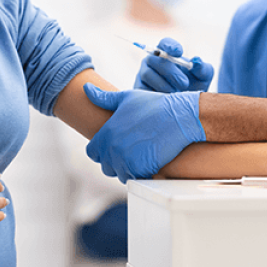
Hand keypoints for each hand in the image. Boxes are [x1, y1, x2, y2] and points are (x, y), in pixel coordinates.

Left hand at [83, 84, 205, 181]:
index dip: (102, 150)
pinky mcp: (143, 169)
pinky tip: (150, 160)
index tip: (115, 146)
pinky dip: (141, 173)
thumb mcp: (127, 97)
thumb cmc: (155, 105)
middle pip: (106, 166)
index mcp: (107, 132)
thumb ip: (104, 98)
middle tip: (131, 151)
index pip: (92, 152)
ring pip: (120, 174)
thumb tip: (86, 88)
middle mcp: (114, 149)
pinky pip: (135, 178)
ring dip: (128, 169)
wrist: (180, 116)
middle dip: (116, 162)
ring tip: (141, 156)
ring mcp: (127, 161)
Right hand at [134, 37, 213, 92]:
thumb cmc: (195, 86)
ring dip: (164, 85)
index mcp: (168, 53)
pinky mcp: (138, 89)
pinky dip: (155, 94)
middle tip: (184, 84)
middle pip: (154, 59)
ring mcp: (143, 74)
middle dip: (170, 71)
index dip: (170, 46)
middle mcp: (153, 61)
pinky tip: (165, 100)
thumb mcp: (204, 77)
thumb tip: (196, 61)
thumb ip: (203, 68)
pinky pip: (141, 89)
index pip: (165, 43)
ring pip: (147, 74)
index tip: (179, 53)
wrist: (185, 107)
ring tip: (176, 94)